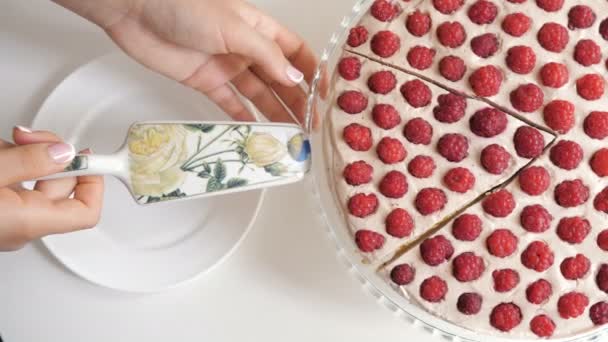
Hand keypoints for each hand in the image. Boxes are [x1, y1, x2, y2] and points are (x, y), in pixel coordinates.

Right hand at [0, 127, 103, 250]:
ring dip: (22, 155)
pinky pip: (14, 184)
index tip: (88, 156)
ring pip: (33, 180)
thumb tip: (63, 153)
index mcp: (29, 222)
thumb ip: (29, 161)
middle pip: (60, 186)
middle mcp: (22, 227)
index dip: (94, 182)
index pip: (87, 211)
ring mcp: (7, 219)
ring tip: (6, 144)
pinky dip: (10, 164)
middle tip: (27, 136)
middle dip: (47, 154)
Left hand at [54, 0, 321, 124]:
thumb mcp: (234, 28)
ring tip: (290, 136)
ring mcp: (226, 65)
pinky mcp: (205, 81)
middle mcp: (246, 48)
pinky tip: (257, 133)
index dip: (312, 72)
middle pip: (279, 78)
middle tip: (310, 126)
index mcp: (259, 28)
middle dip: (297, 100)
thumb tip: (296, 80)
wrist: (136, 11)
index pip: (295, 52)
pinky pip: (229, 103)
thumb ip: (267, 56)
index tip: (324, 96)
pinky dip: (243, 118)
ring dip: (275, 113)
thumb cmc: (185, 7)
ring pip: (258, 94)